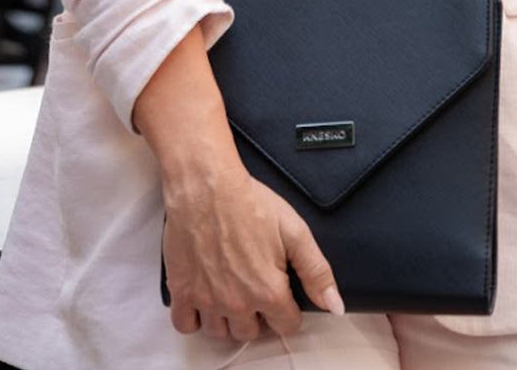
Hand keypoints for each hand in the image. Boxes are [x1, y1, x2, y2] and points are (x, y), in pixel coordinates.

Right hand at [162, 162, 343, 341]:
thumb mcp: (294, 231)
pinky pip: (186, 326)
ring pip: (221, 332)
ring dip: (228, 318)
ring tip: (232, 291)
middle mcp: (237, 302)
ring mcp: (207, 299)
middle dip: (258, 314)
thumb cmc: (248, 202)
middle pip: (252, 332)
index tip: (282, 295)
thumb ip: (316, 272)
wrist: (207, 185)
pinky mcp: (182, 290)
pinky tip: (205, 299)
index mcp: (267, 291)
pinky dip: (195, 318)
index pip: (287, 326)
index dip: (289, 310)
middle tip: (255, 287)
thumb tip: (335, 305)